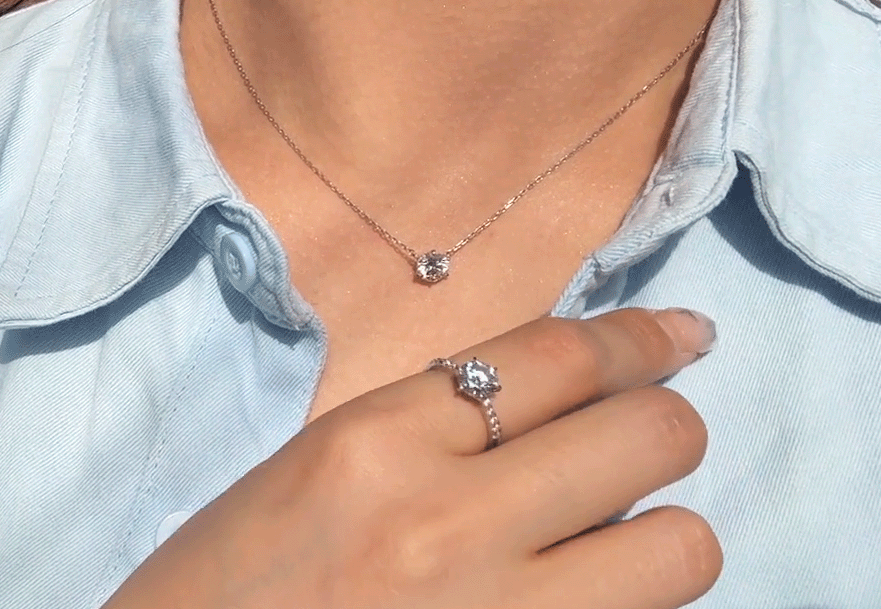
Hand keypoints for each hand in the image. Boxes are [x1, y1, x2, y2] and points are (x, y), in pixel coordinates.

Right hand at [104, 307, 720, 608]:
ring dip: (661, 535)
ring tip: (615, 542)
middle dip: (668, 427)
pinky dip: (624, 605)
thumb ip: (438, 423)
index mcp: (378, 440)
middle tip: (646, 443)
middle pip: (646, 437)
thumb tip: (562, 396)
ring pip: (676, 550)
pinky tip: (585, 594)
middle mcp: (444, 520)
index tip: (687, 337)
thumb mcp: (323, 465)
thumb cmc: (232, 581)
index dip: (643, 338)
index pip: (559, 357)